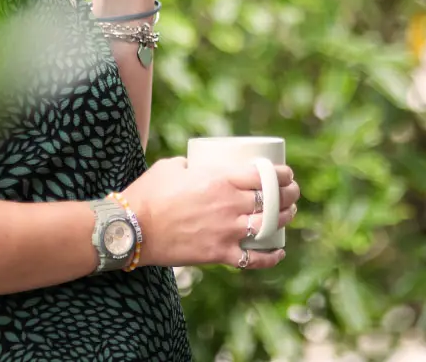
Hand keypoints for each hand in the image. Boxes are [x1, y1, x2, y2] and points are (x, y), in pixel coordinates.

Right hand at [121, 157, 300, 269]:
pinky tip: (278, 251)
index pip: (263, 175)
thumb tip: (198, 167)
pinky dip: (271, 257)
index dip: (282, 175)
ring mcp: (227, 231)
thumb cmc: (149, 193)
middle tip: (292, 192)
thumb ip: (191, 165)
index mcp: (220, 179)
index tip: (287, 174)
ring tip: (289, 214)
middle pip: (272, 200)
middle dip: (289, 195)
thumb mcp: (172, 166)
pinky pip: (254, 259)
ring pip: (269, 226)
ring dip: (285, 219)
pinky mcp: (219, 254)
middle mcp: (229, 204)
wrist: (134, 228)